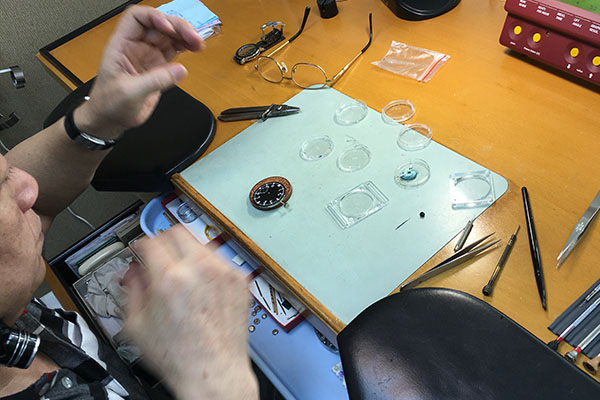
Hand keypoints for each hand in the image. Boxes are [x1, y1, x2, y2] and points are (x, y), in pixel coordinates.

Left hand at [75, 5, 204, 138]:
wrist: (110, 120)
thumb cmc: (109, 104)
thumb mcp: (129, 93)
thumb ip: (155, 80)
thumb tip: (180, 70)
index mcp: (122, 44)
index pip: (137, 17)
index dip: (154, 17)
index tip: (169, 29)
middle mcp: (136, 46)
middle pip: (159, 24)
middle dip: (177, 27)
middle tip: (194, 38)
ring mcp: (148, 55)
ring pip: (170, 36)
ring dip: (185, 36)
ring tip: (199, 44)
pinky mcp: (159, 66)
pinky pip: (175, 50)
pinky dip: (186, 47)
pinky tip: (195, 49)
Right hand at [123, 226, 257, 399]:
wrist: (214, 373)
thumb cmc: (181, 357)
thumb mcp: (136, 325)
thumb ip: (131, 289)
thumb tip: (132, 272)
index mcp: (170, 278)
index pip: (150, 241)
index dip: (139, 245)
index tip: (138, 252)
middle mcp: (200, 269)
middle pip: (177, 231)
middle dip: (162, 241)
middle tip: (157, 256)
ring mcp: (224, 273)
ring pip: (200, 242)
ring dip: (186, 251)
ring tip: (179, 274)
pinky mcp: (239, 280)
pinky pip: (219, 260)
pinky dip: (207, 266)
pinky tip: (200, 286)